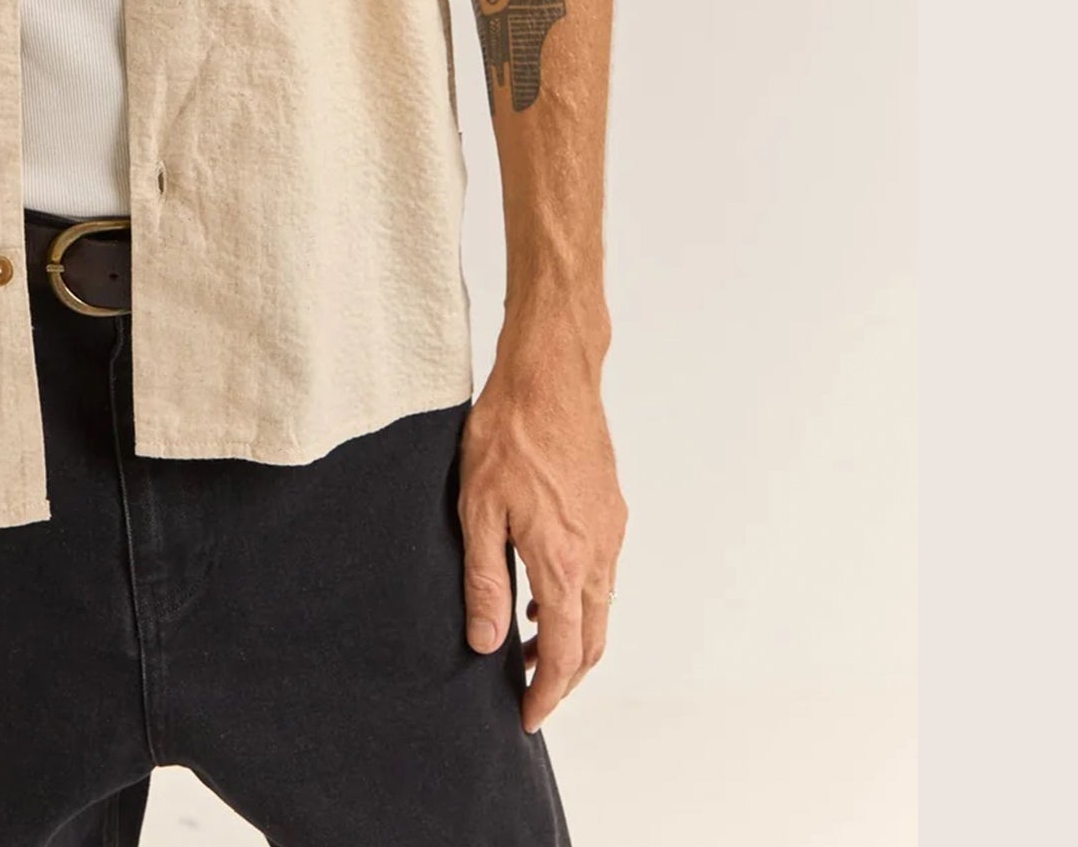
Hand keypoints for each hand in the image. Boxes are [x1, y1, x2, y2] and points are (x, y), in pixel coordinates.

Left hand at [457, 346, 625, 732]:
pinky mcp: (611, 508)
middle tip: (528, 693)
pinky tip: (543, 589)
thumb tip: (486, 643)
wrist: (550, 372)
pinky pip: (602, 574)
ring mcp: (610, 530)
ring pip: (601, 609)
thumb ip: (484, 581)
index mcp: (563, 561)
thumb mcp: (478, 508)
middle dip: (563, 677)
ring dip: (571, 638)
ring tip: (527, 645)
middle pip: (591, 641)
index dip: (546, 694)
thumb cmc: (508, 432)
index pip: (564, 654)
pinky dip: (579, 600)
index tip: (527, 717)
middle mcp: (597, 554)